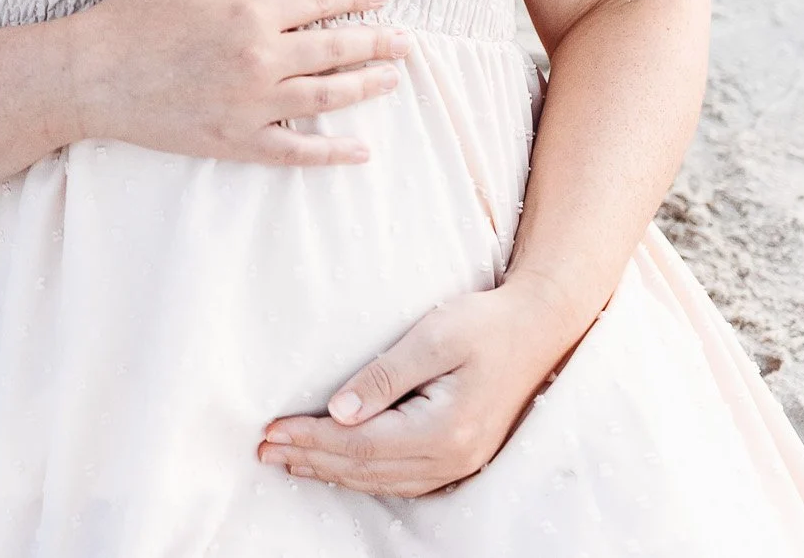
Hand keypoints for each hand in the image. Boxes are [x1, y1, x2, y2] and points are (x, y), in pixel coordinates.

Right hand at [61, 0, 408, 166]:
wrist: (93, 76)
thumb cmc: (131, 15)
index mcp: (249, 12)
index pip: (319, 0)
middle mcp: (260, 59)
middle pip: (335, 49)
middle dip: (376, 42)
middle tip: (405, 41)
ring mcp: (251, 105)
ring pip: (326, 97)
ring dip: (365, 87)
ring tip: (392, 80)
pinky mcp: (236, 141)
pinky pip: (295, 151)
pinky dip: (331, 153)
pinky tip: (360, 150)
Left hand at [257, 280, 586, 495]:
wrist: (539, 328)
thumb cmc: (485, 324)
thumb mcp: (433, 337)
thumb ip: (384, 376)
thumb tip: (337, 412)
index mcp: (444, 430)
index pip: (360, 444)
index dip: (311, 439)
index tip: (271, 430)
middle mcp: (452, 458)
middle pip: (366, 470)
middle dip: (312, 458)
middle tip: (264, 450)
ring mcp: (459, 463)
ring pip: (382, 481)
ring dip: (332, 471)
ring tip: (290, 459)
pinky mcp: (461, 457)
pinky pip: (402, 480)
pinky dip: (363, 475)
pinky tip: (339, 466)